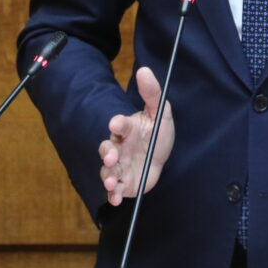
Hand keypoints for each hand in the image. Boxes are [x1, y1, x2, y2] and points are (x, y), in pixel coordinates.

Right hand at [98, 66, 174, 205]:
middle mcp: (119, 147)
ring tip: (112, 183)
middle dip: (107, 154)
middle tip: (112, 157)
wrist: (160, 158)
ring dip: (108, 177)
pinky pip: (114, 190)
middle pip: (107, 149)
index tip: (117, 123)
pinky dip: (113, 195)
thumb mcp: (160, 112)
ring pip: (107, 171)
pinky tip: (116, 198)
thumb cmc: (158, 133)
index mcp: (127, 129)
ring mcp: (119, 166)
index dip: (118, 124)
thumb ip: (152, 93)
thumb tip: (144, 69)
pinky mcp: (123, 183)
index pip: (120, 125)